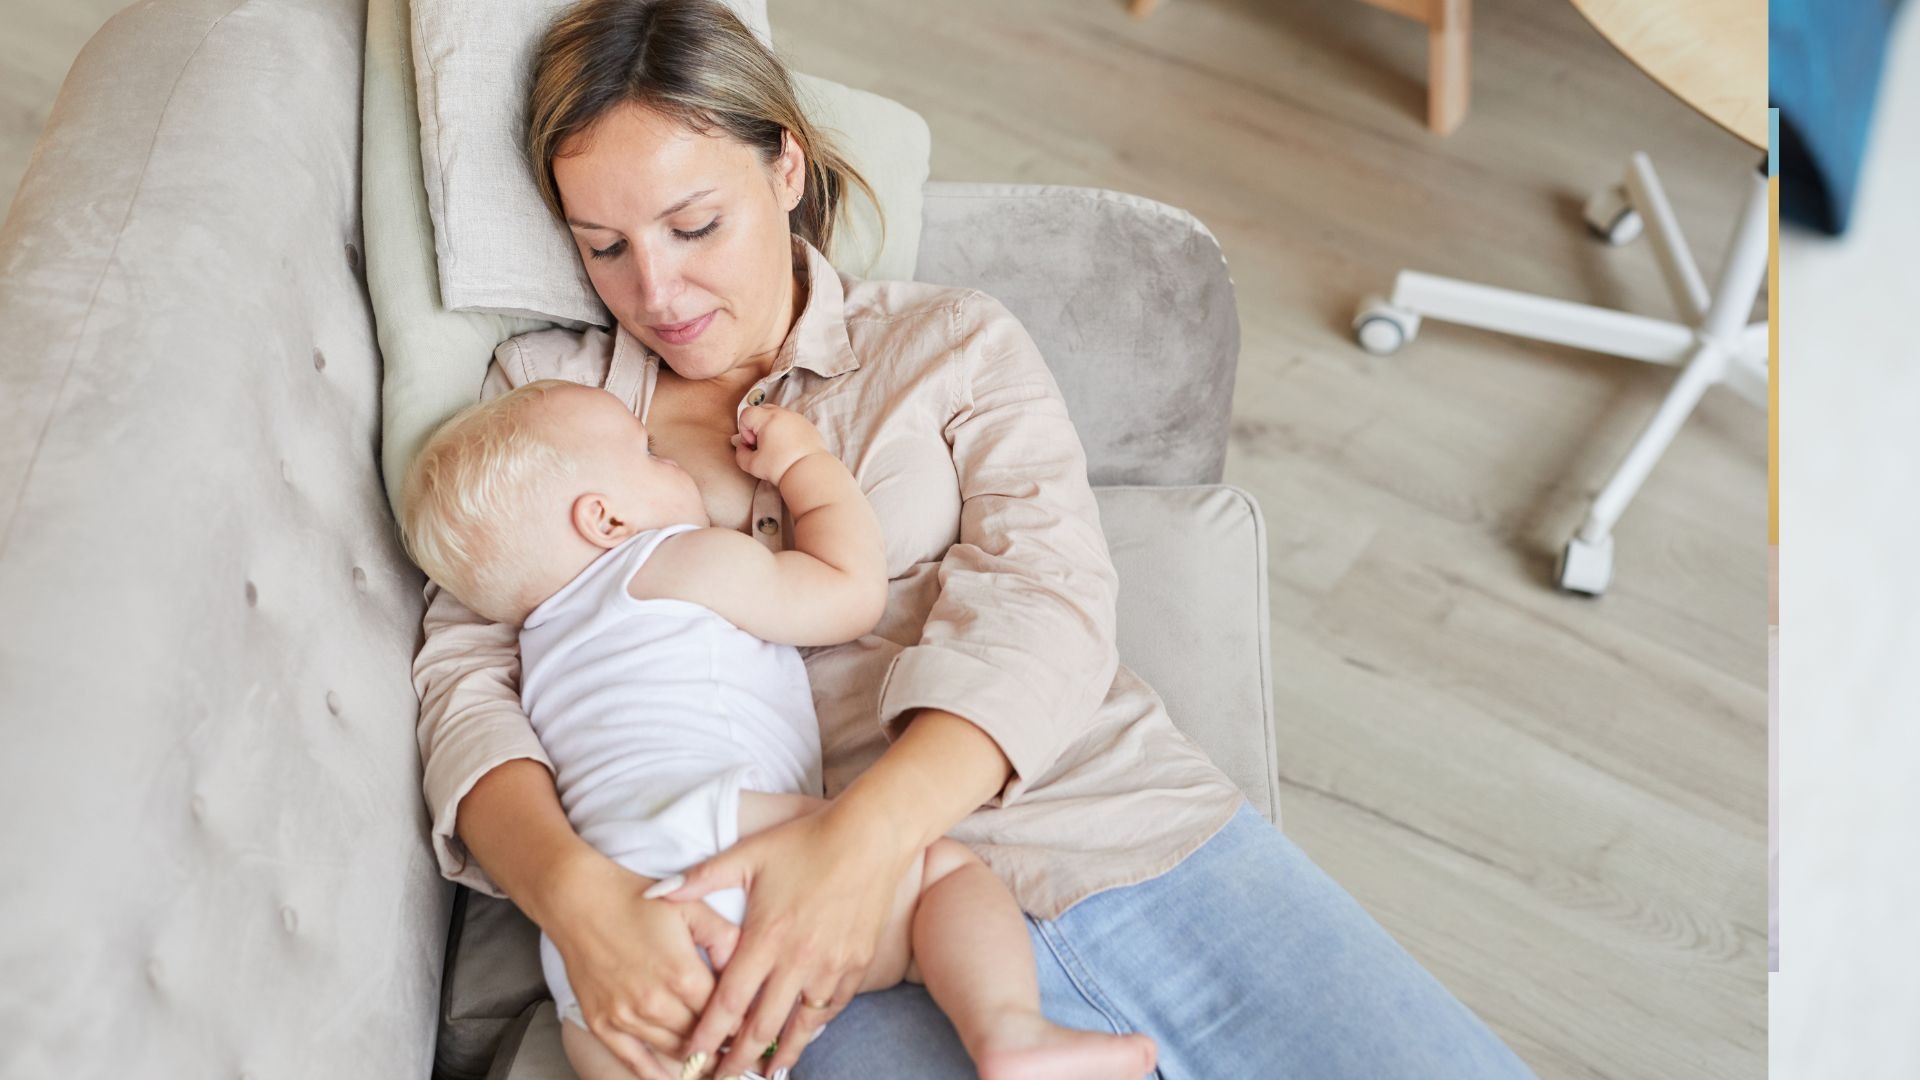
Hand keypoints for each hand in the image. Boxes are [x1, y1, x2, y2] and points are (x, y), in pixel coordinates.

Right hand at [540, 851, 743, 1079]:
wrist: (579, 900)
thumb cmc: (634, 899)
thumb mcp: (692, 908)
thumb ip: (725, 939)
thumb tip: (746, 970)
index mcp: (683, 975)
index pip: (725, 1015)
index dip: (742, 1024)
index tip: (755, 1030)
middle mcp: (655, 1003)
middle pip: (701, 1038)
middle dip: (724, 1046)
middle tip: (741, 1052)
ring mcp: (626, 1017)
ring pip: (674, 1052)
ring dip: (697, 1062)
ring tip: (716, 1064)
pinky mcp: (602, 1023)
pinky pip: (634, 1062)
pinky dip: (657, 1075)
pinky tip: (676, 1078)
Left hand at [648, 800, 915, 1077]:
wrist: (870, 837)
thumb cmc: (806, 842)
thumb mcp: (748, 854)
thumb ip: (700, 878)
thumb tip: (654, 893)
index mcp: (766, 937)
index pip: (729, 1002)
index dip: (708, 1035)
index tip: (693, 1057)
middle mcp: (797, 960)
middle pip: (762, 1025)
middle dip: (738, 1059)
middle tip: (722, 1079)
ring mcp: (830, 965)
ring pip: (801, 1025)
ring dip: (780, 1054)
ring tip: (765, 1074)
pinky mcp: (856, 963)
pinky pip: (832, 1006)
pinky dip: (815, 1026)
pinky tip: (804, 1036)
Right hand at [730, 405, 827, 485]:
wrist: (809, 473)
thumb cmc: (780, 467)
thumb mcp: (751, 465)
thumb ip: (740, 454)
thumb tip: (743, 447)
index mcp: (768, 418)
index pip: (746, 414)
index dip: (745, 430)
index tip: (753, 445)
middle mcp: (783, 413)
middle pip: (761, 411)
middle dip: (757, 426)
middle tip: (763, 445)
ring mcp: (797, 417)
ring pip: (777, 416)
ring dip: (771, 428)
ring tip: (776, 447)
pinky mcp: (807, 424)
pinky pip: (790, 422)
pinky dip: (786, 431)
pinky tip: (789, 447)